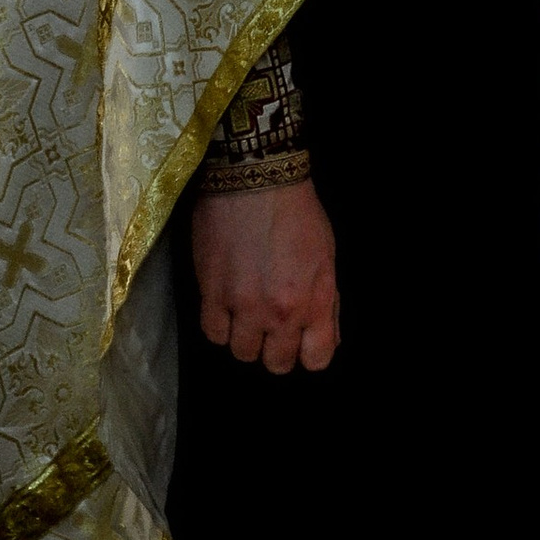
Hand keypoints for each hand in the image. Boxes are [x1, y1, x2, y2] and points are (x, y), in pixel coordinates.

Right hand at [191, 177, 339, 373]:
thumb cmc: (297, 211)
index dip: (307, 353)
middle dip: (274, 348)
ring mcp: (244, 304)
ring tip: (243, 313)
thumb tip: (325, 339)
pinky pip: (213, 333)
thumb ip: (327, 303)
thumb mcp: (326, 256)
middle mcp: (281, 312)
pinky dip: (219, 325)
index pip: (316, 360)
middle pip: (276, 363)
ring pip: (242, 353)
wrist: (254, 176)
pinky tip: (223, 306)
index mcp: (315, 301)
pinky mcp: (212, 291)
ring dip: (244, 337)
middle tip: (268, 325)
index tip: (297, 339)